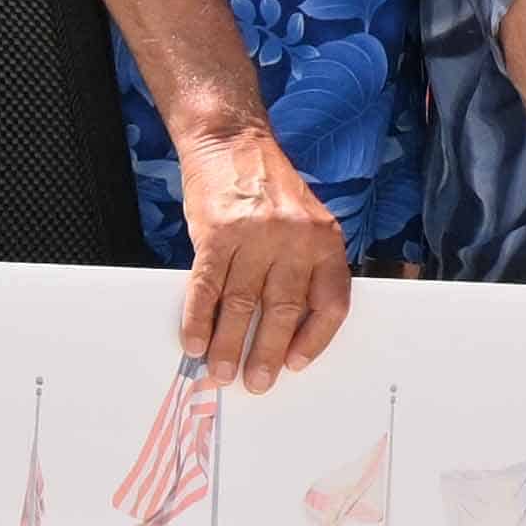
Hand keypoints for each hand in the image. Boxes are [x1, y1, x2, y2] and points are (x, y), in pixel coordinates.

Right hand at [172, 120, 357, 387]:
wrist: (233, 142)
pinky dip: (199, 319)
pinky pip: (207, 287)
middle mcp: (294, 239)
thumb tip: (290, 328)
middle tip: (256, 383)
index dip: (315, 340)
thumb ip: (307, 265)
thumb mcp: (307, 221)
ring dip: (229, 345)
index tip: (296, 364)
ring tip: (221, 373)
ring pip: (242, 304)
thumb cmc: (271, 189)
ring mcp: (254, 236)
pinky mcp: (217, 234)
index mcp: (325, 239)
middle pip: (283, 310)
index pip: (330, 302)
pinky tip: (195, 342)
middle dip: (267, 353)